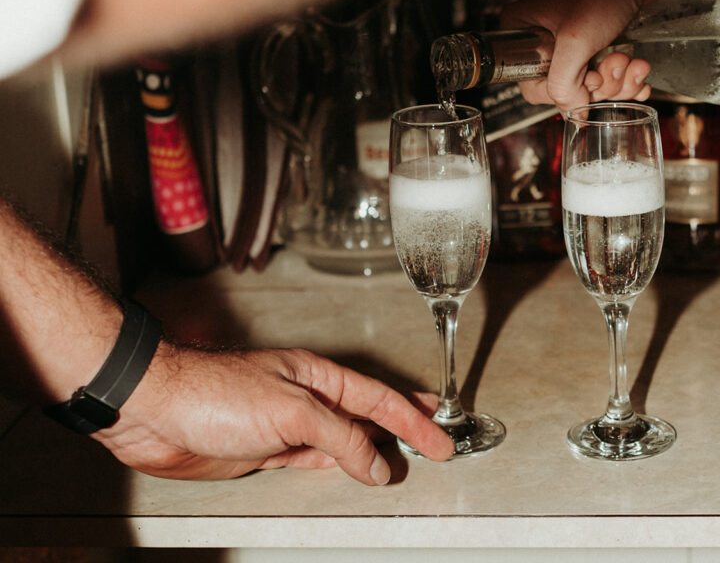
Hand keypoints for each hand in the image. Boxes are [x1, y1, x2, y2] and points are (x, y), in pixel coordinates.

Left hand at [94, 343, 453, 484]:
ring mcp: (287, 423)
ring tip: (404, 455)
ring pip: (344, 438)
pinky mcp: (265, 448)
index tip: (441, 440)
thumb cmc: (213, 393)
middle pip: (368, 415)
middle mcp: (307, 397)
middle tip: (436, 441)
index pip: (380, 400)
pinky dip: (340, 464)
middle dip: (404, 427)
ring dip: (375, 448)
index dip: (414, 421)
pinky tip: (352, 468)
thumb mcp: (291, 411)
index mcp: (318, 376)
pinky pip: (316, 457)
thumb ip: (339, 437)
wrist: (154, 411)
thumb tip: (376, 463)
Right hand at [502, 0, 658, 113]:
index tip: (586, 80)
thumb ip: (564, 83)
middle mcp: (543, 38)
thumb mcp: (574, 40)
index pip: (532, 86)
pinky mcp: (598, 41)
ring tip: (630, 60)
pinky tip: (640, 71)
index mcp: (522, 32)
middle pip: (567, 87)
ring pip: (593, 84)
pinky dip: (627, 78)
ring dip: (618, 80)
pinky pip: (609, 75)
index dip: (563, 91)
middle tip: (614, 63)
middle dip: (599, 83)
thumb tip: (573, 113)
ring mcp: (573, 41)